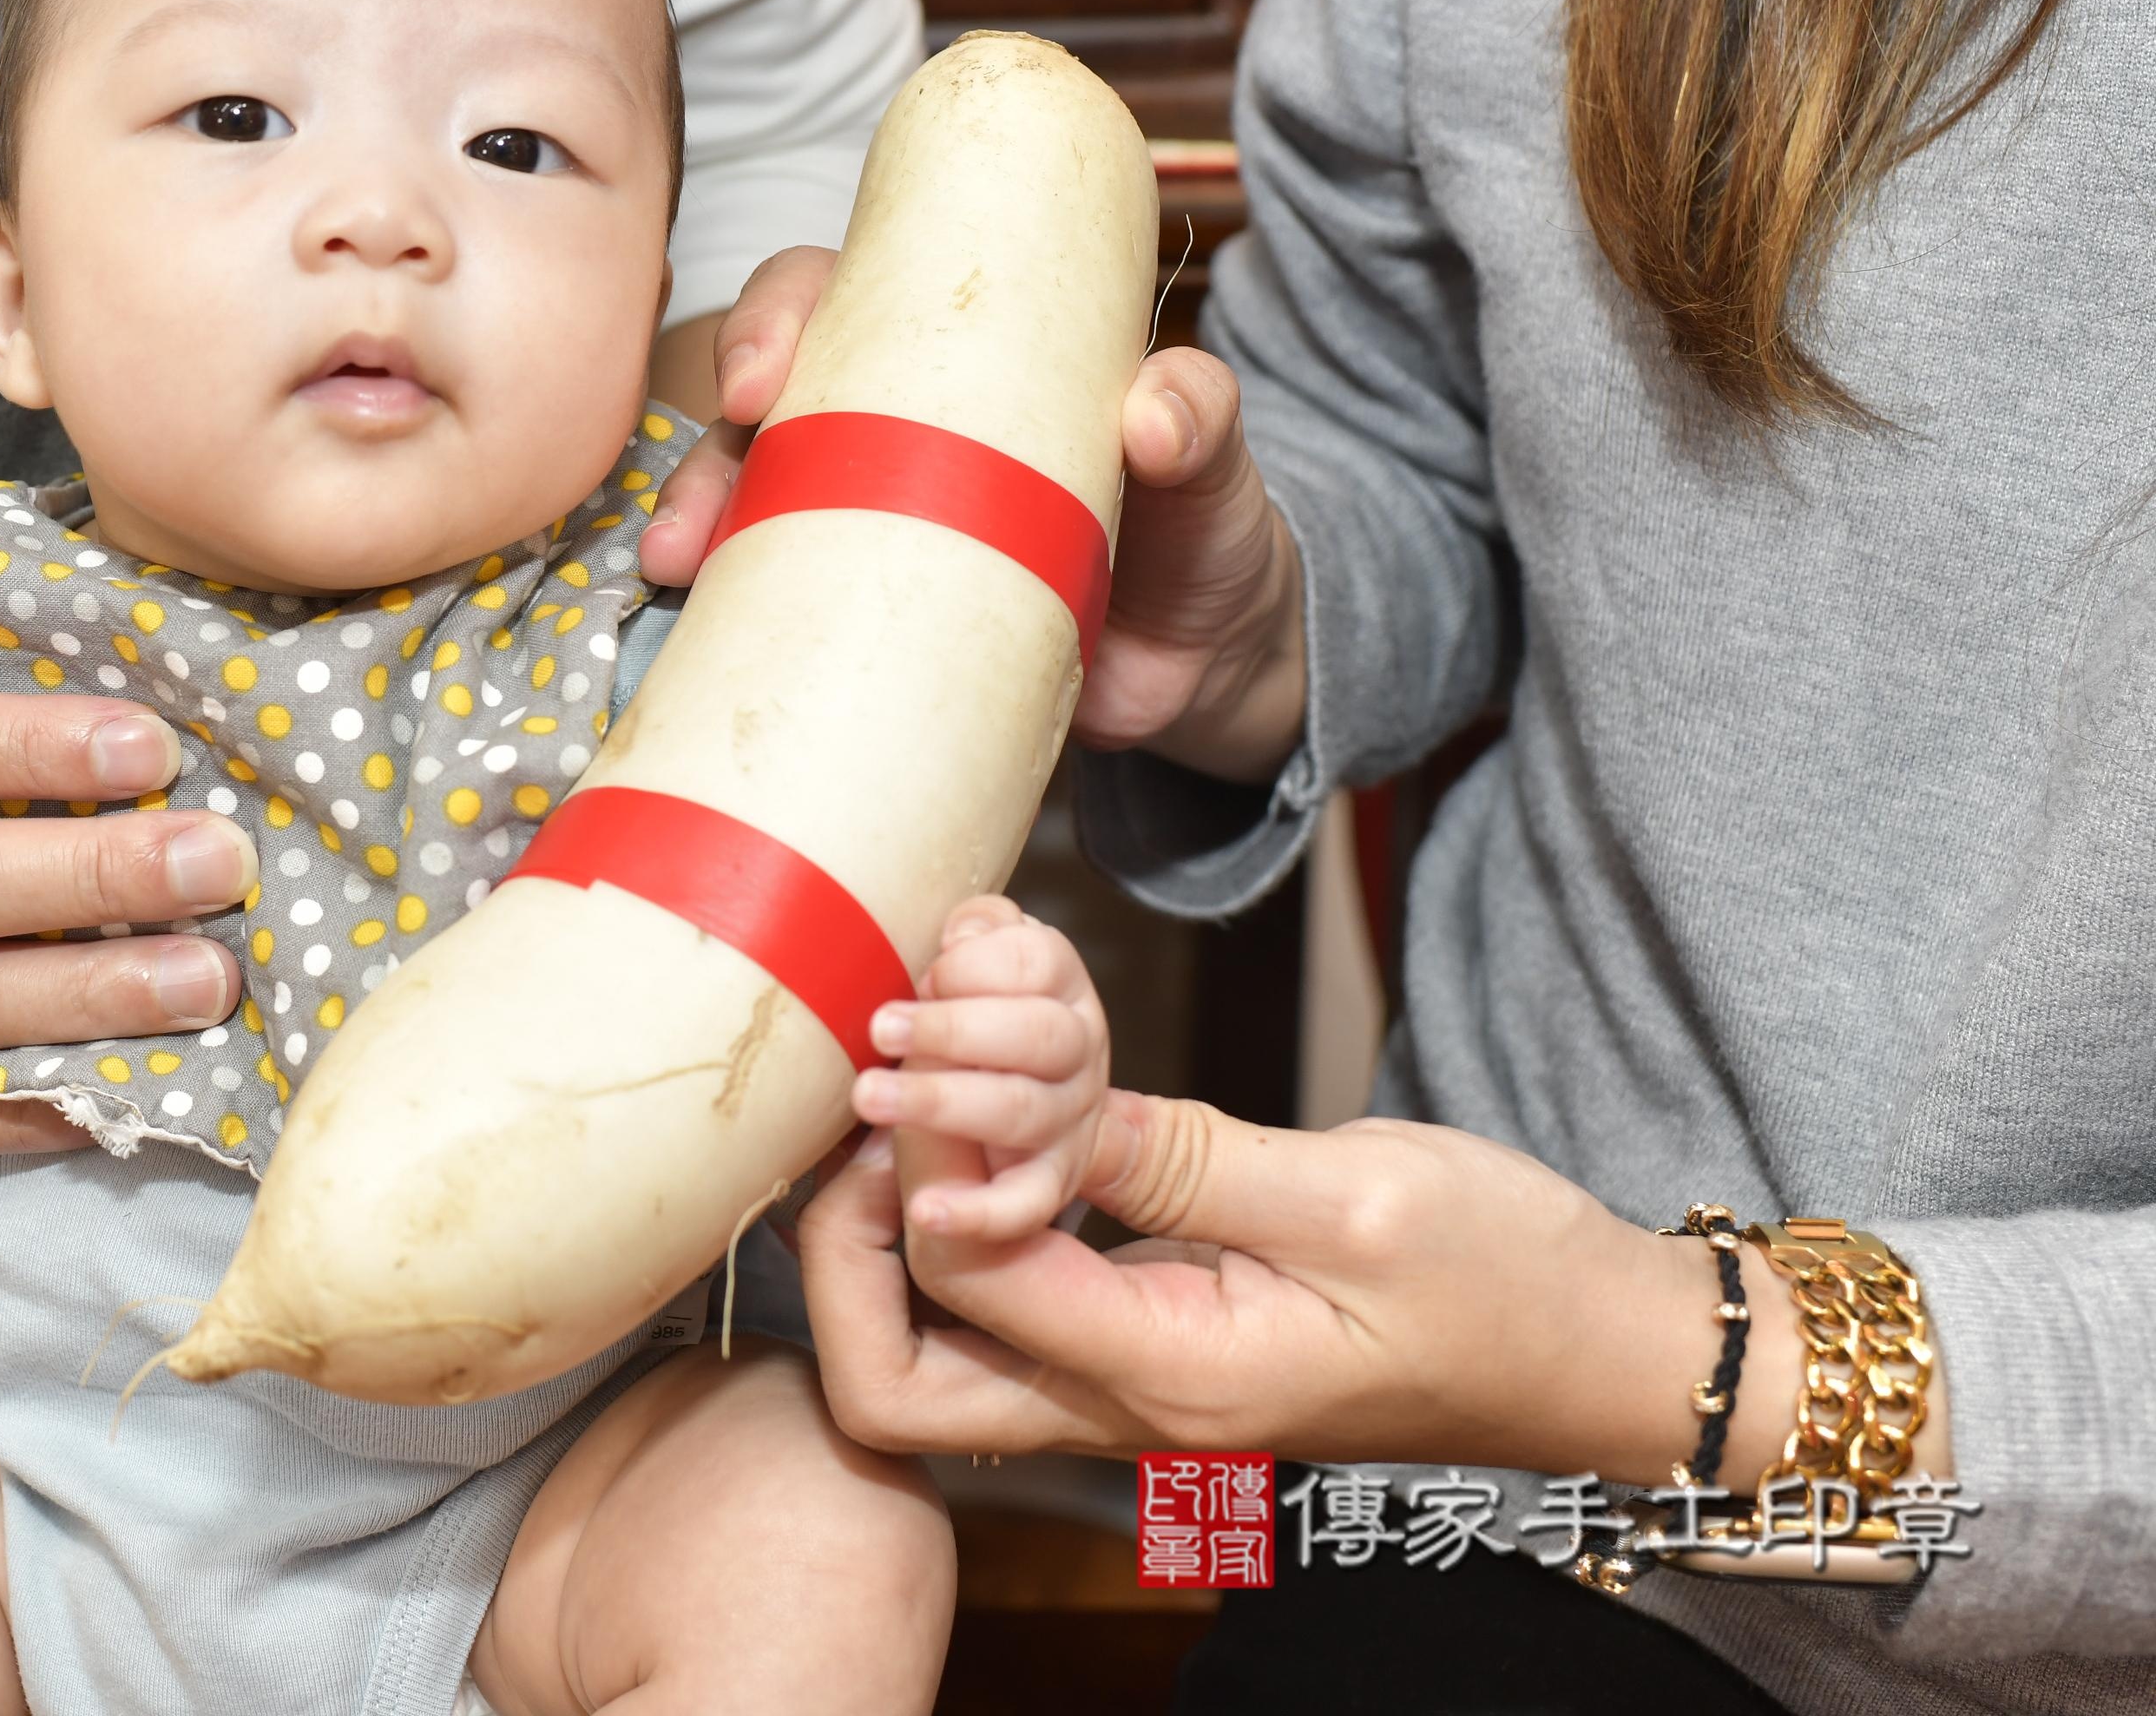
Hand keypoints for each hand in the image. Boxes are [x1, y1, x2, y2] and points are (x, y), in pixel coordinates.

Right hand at [641, 250, 1304, 783]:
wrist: (1208, 670)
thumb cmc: (1204, 532)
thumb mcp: (1217, 468)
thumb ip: (1201, 421)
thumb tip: (1154, 411)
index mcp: (962, 358)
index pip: (845, 295)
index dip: (783, 316)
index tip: (762, 376)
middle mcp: (891, 429)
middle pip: (764, 400)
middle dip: (709, 439)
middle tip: (699, 507)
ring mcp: (868, 526)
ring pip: (746, 498)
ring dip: (695, 521)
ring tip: (678, 567)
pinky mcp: (865, 623)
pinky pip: (771, 605)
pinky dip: (722, 614)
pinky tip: (689, 629)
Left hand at [797, 1091, 1783, 1490]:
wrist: (1604, 1354)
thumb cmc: (1509, 1282)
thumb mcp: (1351, 1196)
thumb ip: (1173, 1156)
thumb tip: (1023, 1106)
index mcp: (1173, 1380)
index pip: (963, 1276)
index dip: (924, 1154)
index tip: (935, 1045)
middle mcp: (1129, 1405)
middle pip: (892, 1384)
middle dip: (847, 1248)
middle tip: (877, 1110)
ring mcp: (1133, 1382)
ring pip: (935, 1346)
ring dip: (899, 1221)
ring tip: (924, 1087)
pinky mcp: (1150, 1339)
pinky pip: (1009, 1300)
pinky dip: (973, 1211)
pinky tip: (999, 1108)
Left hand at [853, 899, 1109, 1269]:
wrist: (1025, 1092)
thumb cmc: (982, 1012)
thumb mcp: (983, 956)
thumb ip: (977, 935)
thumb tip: (961, 936)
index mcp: (1060, 985)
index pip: (1039, 962)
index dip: (979, 966)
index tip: (927, 973)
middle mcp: (1077, 1051)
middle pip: (1037, 1035)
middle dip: (954, 1029)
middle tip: (881, 1026)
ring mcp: (1068, 1120)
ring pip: (1021, 1111)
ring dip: (941, 1102)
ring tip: (871, 1096)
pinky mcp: (1049, 1183)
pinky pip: (1023, 1204)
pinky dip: (978, 1213)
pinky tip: (928, 1212)